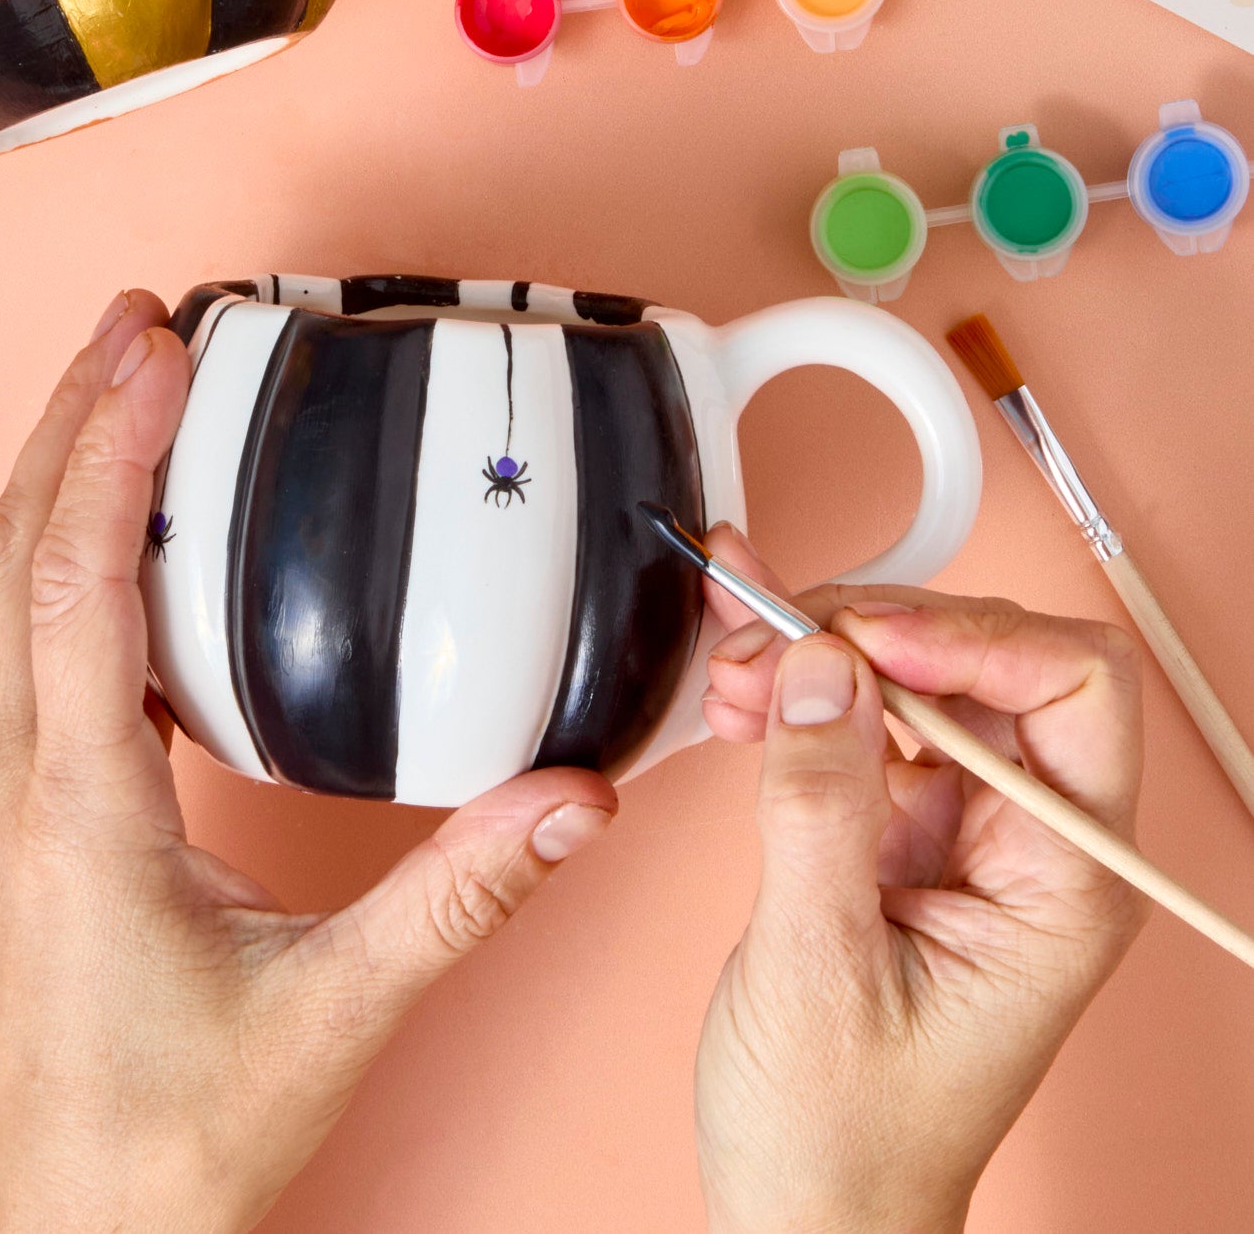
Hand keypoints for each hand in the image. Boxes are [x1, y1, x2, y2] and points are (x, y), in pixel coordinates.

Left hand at [0, 289, 617, 1233]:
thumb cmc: (167, 1145)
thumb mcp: (333, 1016)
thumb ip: (460, 895)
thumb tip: (575, 796)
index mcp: (76, 808)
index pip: (73, 582)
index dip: (110, 446)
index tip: (154, 346)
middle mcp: (19, 785)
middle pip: (13, 556)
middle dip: (70, 420)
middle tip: (135, 321)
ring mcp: (9, 802)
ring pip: (6, 597)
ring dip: (60, 480)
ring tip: (125, 394)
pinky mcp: (28, 822)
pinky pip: (31, 651)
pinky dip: (69, 558)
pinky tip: (134, 548)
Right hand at [692, 526, 1148, 1233]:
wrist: (805, 1204)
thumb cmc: (840, 1133)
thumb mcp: (817, 965)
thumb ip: (820, 805)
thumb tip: (823, 666)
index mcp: (1062, 884)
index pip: (1071, 690)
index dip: (971, 638)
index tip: (861, 637)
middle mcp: (1030, 844)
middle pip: (987, 664)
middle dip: (874, 632)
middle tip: (773, 636)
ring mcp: (967, 831)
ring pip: (917, 678)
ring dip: (821, 654)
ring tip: (737, 666)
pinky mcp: (903, 830)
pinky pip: (864, 720)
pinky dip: (800, 691)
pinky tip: (742, 691)